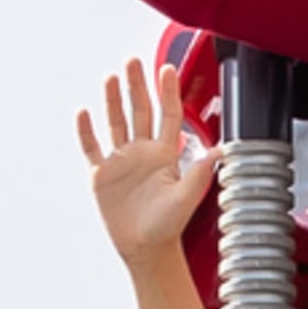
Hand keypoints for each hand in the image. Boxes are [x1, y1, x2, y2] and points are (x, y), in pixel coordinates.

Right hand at [77, 59, 215, 261]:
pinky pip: (92, 148)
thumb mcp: (187, 197)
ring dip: (112, 100)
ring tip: (111, 77)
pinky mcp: (101, 175)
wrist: (146, 247)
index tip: (167, 68)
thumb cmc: (168, 225)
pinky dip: (86, 131)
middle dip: (137, 85)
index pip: (168, 114)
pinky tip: (84, 113)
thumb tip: (223, 151)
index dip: (167, 91)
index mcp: (166, 154)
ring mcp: (121, 161)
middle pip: (139, 110)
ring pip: (116, 123)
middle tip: (133, 61)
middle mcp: (143, 152)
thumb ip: (200, 172)